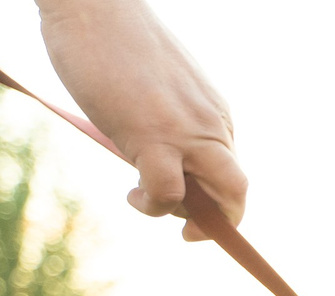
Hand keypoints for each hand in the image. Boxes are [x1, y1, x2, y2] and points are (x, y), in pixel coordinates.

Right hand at [38, 0, 244, 237]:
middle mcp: (210, 125)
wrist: (95, 6)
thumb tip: (150, 158)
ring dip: (190, 217)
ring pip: (219, 195)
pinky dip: (155, 205)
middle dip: (224, 221)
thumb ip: (167, 125)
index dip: (214, 199)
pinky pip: (169, 190)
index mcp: (215, 115)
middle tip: (191, 233)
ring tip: (144, 199)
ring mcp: (186, 131)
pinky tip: (133, 194)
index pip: (228, 171)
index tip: (191, 209)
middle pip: (238, 189)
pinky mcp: (153, 135)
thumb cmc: (115, 43)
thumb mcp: (157, 91)